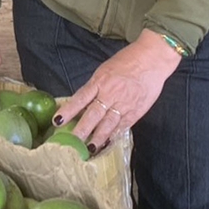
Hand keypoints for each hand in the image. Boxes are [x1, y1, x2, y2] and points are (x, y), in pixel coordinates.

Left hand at [54, 28, 182, 153]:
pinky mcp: (136, 111)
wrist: (151, 60)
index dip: (68, 111)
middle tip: (71, 142)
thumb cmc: (126, 61)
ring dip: (98, 138)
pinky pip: (123, 126)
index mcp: (99, 81)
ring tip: (89, 149)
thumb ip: (95, 87)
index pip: (80, 98)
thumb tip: (83, 102)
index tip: (57, 121)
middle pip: (93, 115)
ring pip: (108, 124)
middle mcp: (110, 94)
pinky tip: (107, 143)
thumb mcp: (105, 70)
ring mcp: (124, 104)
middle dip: (81, 130)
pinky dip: (114, 135)